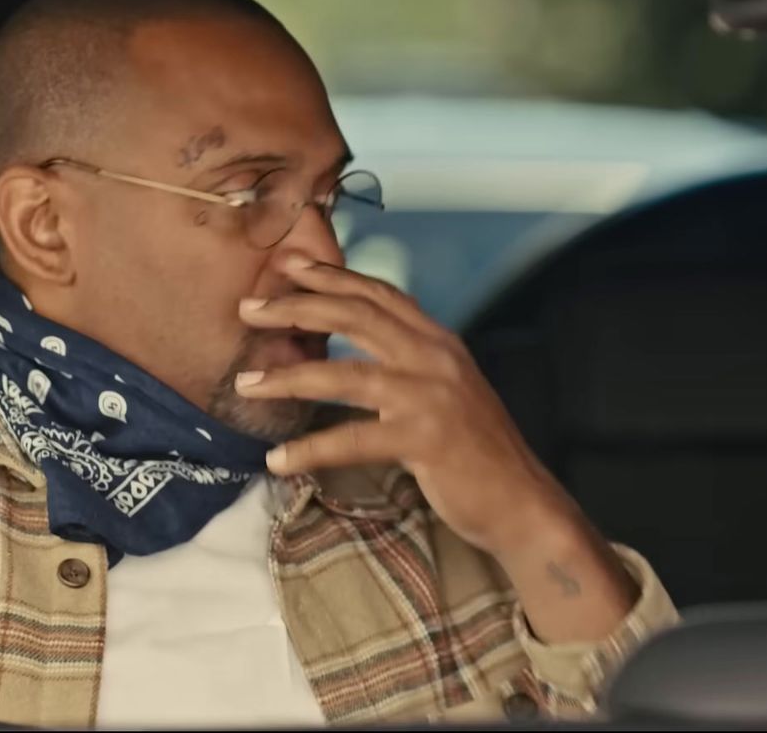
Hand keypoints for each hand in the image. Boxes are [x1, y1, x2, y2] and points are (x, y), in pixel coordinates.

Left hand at [235, 254, 575, 557]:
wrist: (521, 502)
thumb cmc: (477, 453)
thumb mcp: (448, 391)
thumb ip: (412, 364)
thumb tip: (362, 351)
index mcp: (440, 341)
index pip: (379, 294)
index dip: (332, 275)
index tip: (288, 265)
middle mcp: (435, 357)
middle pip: (355, 316)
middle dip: (296, 307)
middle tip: (248, 308)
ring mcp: (430, 396)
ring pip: (344, 373)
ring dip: (287, 377)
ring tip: (245, 382)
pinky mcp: (424, 438)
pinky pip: (352, 440)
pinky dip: (309, 449)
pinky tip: (277, 459)